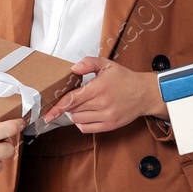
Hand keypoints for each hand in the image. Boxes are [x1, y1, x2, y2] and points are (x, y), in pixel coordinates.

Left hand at [39, 57, 162, 132]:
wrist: (144, 93)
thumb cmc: (125, 79)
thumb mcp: (107, 64)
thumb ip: (89, 63)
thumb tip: (74, 68)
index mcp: (99, 87)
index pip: (72, 99)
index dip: (58, 107)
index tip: (48, 113)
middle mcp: (102, 103)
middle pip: (73, 110)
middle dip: (69, 105)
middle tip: (74, 98)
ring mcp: (107, 116)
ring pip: (78, 119)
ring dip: (75, 113)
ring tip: (83, 105)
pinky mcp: (110, 125)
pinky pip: (87, 128)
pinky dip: (81, 123)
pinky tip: (86, 114)